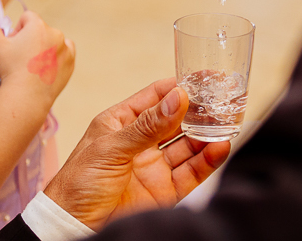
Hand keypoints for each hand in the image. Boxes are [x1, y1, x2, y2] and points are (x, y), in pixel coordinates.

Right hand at [0, 2, 74, 108]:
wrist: (26, 96)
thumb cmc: (9, 68)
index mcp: (38, 25)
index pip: (26, 18)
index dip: (17, 31)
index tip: (13, 47)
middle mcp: (55, 33)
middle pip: (39, 30)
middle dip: (30, 39)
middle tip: (21, 59)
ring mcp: (65, 48)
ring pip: (52, 40)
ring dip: (44, 47)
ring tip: (33, 65)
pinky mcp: (71, 62)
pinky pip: (65, 52)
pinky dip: (57, 57)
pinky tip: (46, 67)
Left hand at [43, 78, 230, 230]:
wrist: (74, 224)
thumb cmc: (78, 182)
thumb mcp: (111, 147)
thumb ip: (147, 126)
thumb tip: (177, 98)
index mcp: (121, 123)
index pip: (156, 98)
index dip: (179, 87)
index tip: (204, 77)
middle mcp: (140, 142)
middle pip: (177, 120)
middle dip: (200, 110)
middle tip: (223, 99)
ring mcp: (154, 166)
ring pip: (188, 145)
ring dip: (208, 133)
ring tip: (227, 122)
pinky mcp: (165, 191)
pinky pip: (192, 172)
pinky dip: (208, 160)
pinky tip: (220, 147)